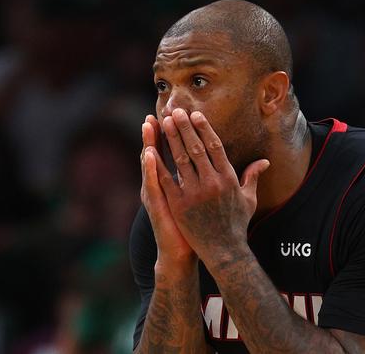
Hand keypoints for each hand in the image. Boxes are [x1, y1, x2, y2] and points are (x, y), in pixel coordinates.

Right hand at [140, 114, 194, 266]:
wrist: (180, 253)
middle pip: (159, 153)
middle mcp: (162, 186)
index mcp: (174, 182)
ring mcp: (158, 195)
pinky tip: (149, 154)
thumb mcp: (197, 201)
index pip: (173, 153)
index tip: (176, 115)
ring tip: (148, 124)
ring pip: (152, 164)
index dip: (173, 135)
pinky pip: (153, 185)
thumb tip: (215, 167)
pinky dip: (150, 169)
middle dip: (159, 132)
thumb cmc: (192, 228)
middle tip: (158, 111)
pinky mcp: (158, 206)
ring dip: (150, 143)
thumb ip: (206, 181)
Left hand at [152, 109, 269, 264]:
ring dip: (172, 138)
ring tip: (164, 122)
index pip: (215, 146)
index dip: (204, 129)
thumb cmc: (237, 225)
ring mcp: (195, 193)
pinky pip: (167, 179)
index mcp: (228, 178)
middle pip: (196, 148)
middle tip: (175, 111)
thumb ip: (252, 176)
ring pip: (181, 159)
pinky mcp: (179, 204)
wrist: (224, 251)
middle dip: (185, 127)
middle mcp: (212, 182)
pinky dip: (158, 164)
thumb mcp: (248, 199)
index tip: (195, 115)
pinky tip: (150, 149)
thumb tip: (264, 161)